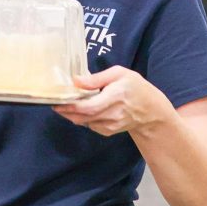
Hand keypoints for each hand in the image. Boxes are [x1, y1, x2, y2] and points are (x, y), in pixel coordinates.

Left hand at [52, 66, 172, 136]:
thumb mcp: (119, 73)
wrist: (151, 110)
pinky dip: (82, 118)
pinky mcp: (108, 131)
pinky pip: (90, 125)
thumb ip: (96, 78)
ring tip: (65, 105)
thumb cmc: (135, 87)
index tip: (58, 101)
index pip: (89, 106)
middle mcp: (113, 114)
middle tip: (55, 103)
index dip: (71, 106)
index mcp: (116, 96)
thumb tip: (75, 80)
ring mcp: (111, 125)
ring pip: (84, 122)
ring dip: (72, 115)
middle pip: (83, 116)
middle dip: (66, 111)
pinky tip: (82, 110)